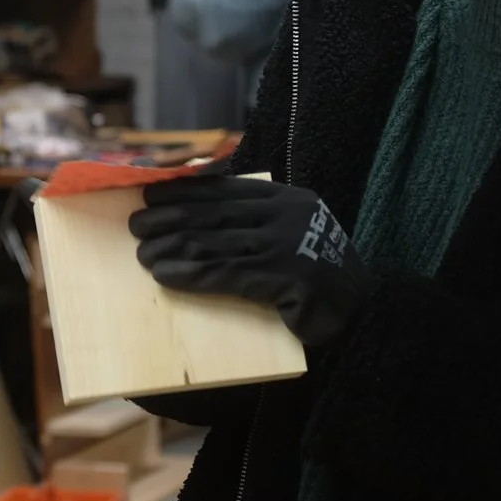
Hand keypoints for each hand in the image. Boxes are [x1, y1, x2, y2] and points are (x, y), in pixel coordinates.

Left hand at [129, 175, 367, 346]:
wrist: (363, 311)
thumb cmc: (318, 276)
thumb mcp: (291, 236)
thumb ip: (256, 223)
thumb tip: (196, 222)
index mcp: (288, 199)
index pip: (225, 189)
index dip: (184, 192)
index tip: (151, 195)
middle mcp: (287, 215)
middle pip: (214, 213)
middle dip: (170, 218)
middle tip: (137, 226)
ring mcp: (286, 244)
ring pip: (214, 242)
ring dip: (172, 248)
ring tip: (143, 256)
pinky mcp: (283, 276)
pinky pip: (224, 272)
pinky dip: (190, 273)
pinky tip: (166, 276)